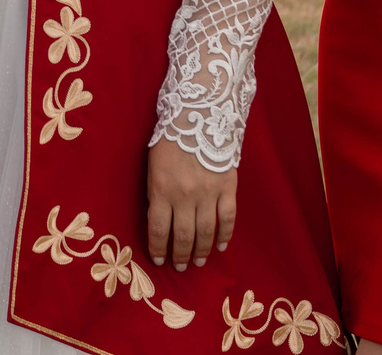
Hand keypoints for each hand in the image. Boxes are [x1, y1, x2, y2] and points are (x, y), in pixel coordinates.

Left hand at [144, 138, 236, 270]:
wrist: (200, 115)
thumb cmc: (170, 139)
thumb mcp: (153, 165)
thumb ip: (156, 193)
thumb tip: (158, 220)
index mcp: (161, 189)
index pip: (158, 229)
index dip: (158, 248)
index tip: (159, 261)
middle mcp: (185, 196)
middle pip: (182, 235)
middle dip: (180, 255)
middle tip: (180, 267)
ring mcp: (208, 193)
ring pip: (205, 232)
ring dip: (201, 250)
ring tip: (197, 261)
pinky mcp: (228, 188)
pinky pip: (228, 218)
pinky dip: (225, 235)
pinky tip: (221, 246)